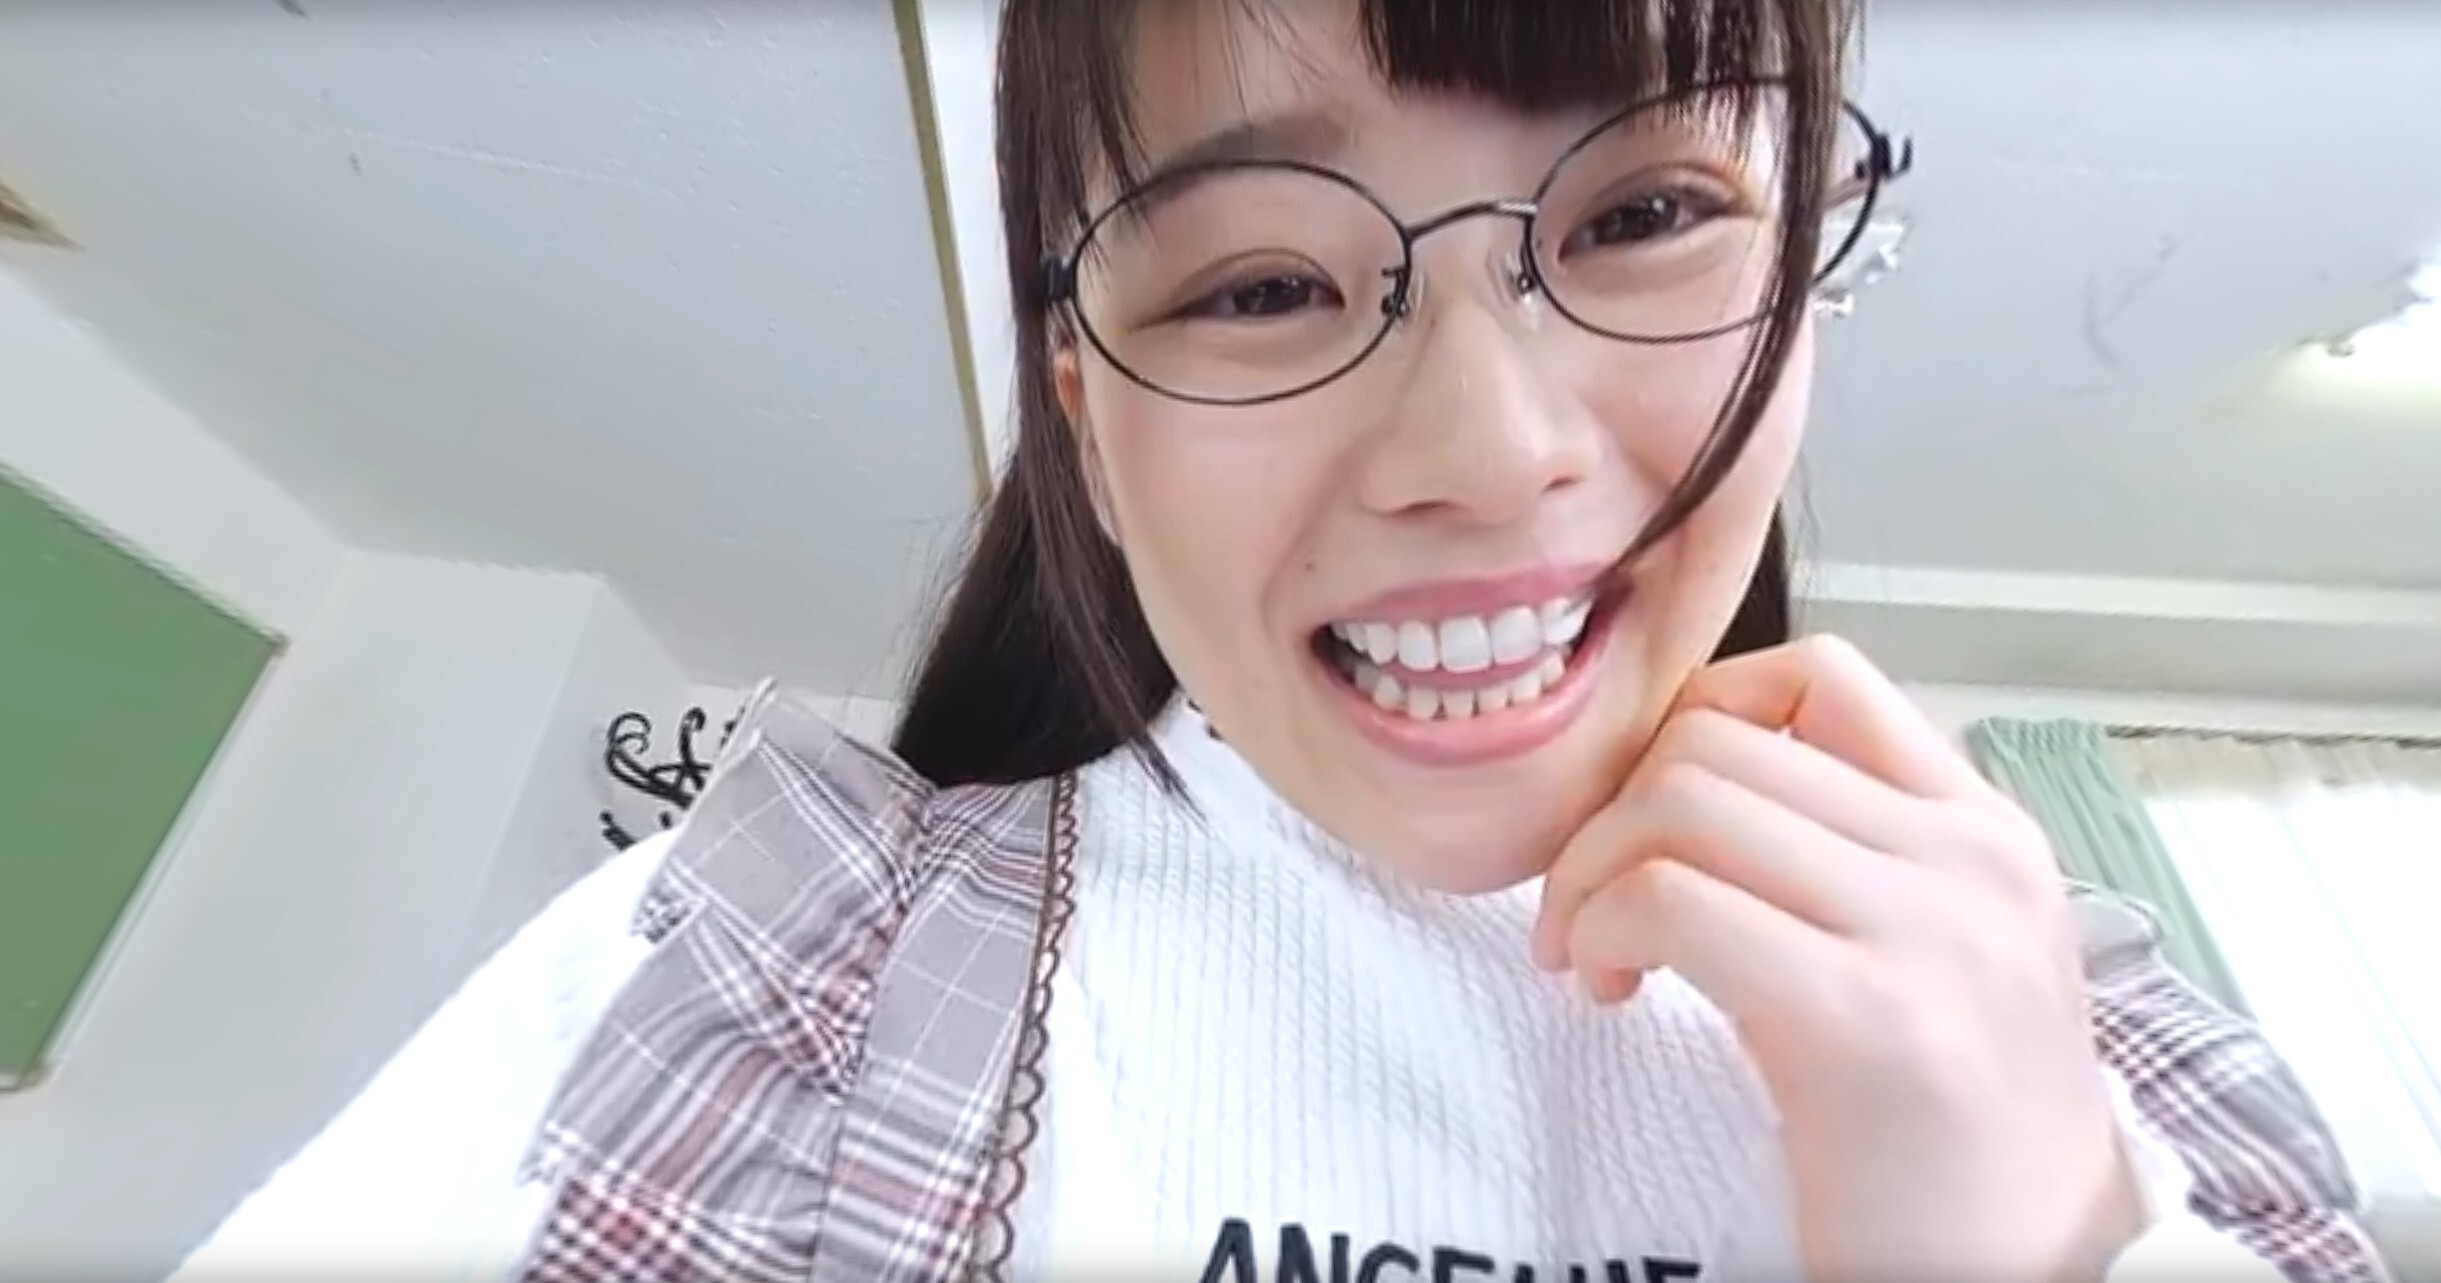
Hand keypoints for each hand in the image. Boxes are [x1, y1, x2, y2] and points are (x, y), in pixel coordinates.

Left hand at [1529, 636, 2143, 1282]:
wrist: (2033, 1273)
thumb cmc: (1956, 1132)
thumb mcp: (1942, 950)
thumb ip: (1853, 852)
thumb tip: (1686, 773)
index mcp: (1987, 831)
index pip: (1820, 674)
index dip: (1694, 722)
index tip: (1652, 821)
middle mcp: (1970, 859)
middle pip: (1714, 740)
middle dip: (1609, 816)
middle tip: (1591, 910)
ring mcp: (1927, 932)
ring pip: (1678, 801)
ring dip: (1589, 876)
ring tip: (1597, 959)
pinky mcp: (1862, 1019)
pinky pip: (1668, 900)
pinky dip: (1602, 932)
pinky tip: (1610, 992)